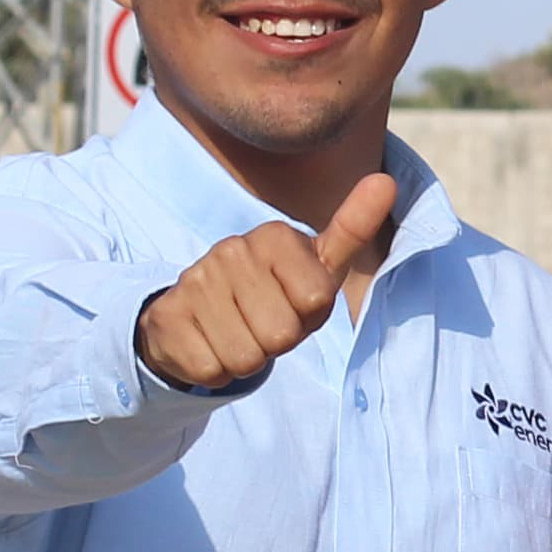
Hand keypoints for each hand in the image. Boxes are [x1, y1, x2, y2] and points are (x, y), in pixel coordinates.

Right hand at [133, 173, 397, 392]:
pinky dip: (216, 369)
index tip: (295, 301)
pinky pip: (211, 369)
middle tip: (264, 322)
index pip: (317, 300)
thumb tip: (386, 182)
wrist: (201, 314)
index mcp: (274, 236)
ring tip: (238, 332)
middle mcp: (231, 250)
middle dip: (279, 341)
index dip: (311, 315)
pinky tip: (210, 343)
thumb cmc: (276, 291)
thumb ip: (354, 227)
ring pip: (246, 356)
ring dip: (248, 357)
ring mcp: (194, 281)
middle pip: (281, 334)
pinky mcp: (166, 316)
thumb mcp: (320, 264)